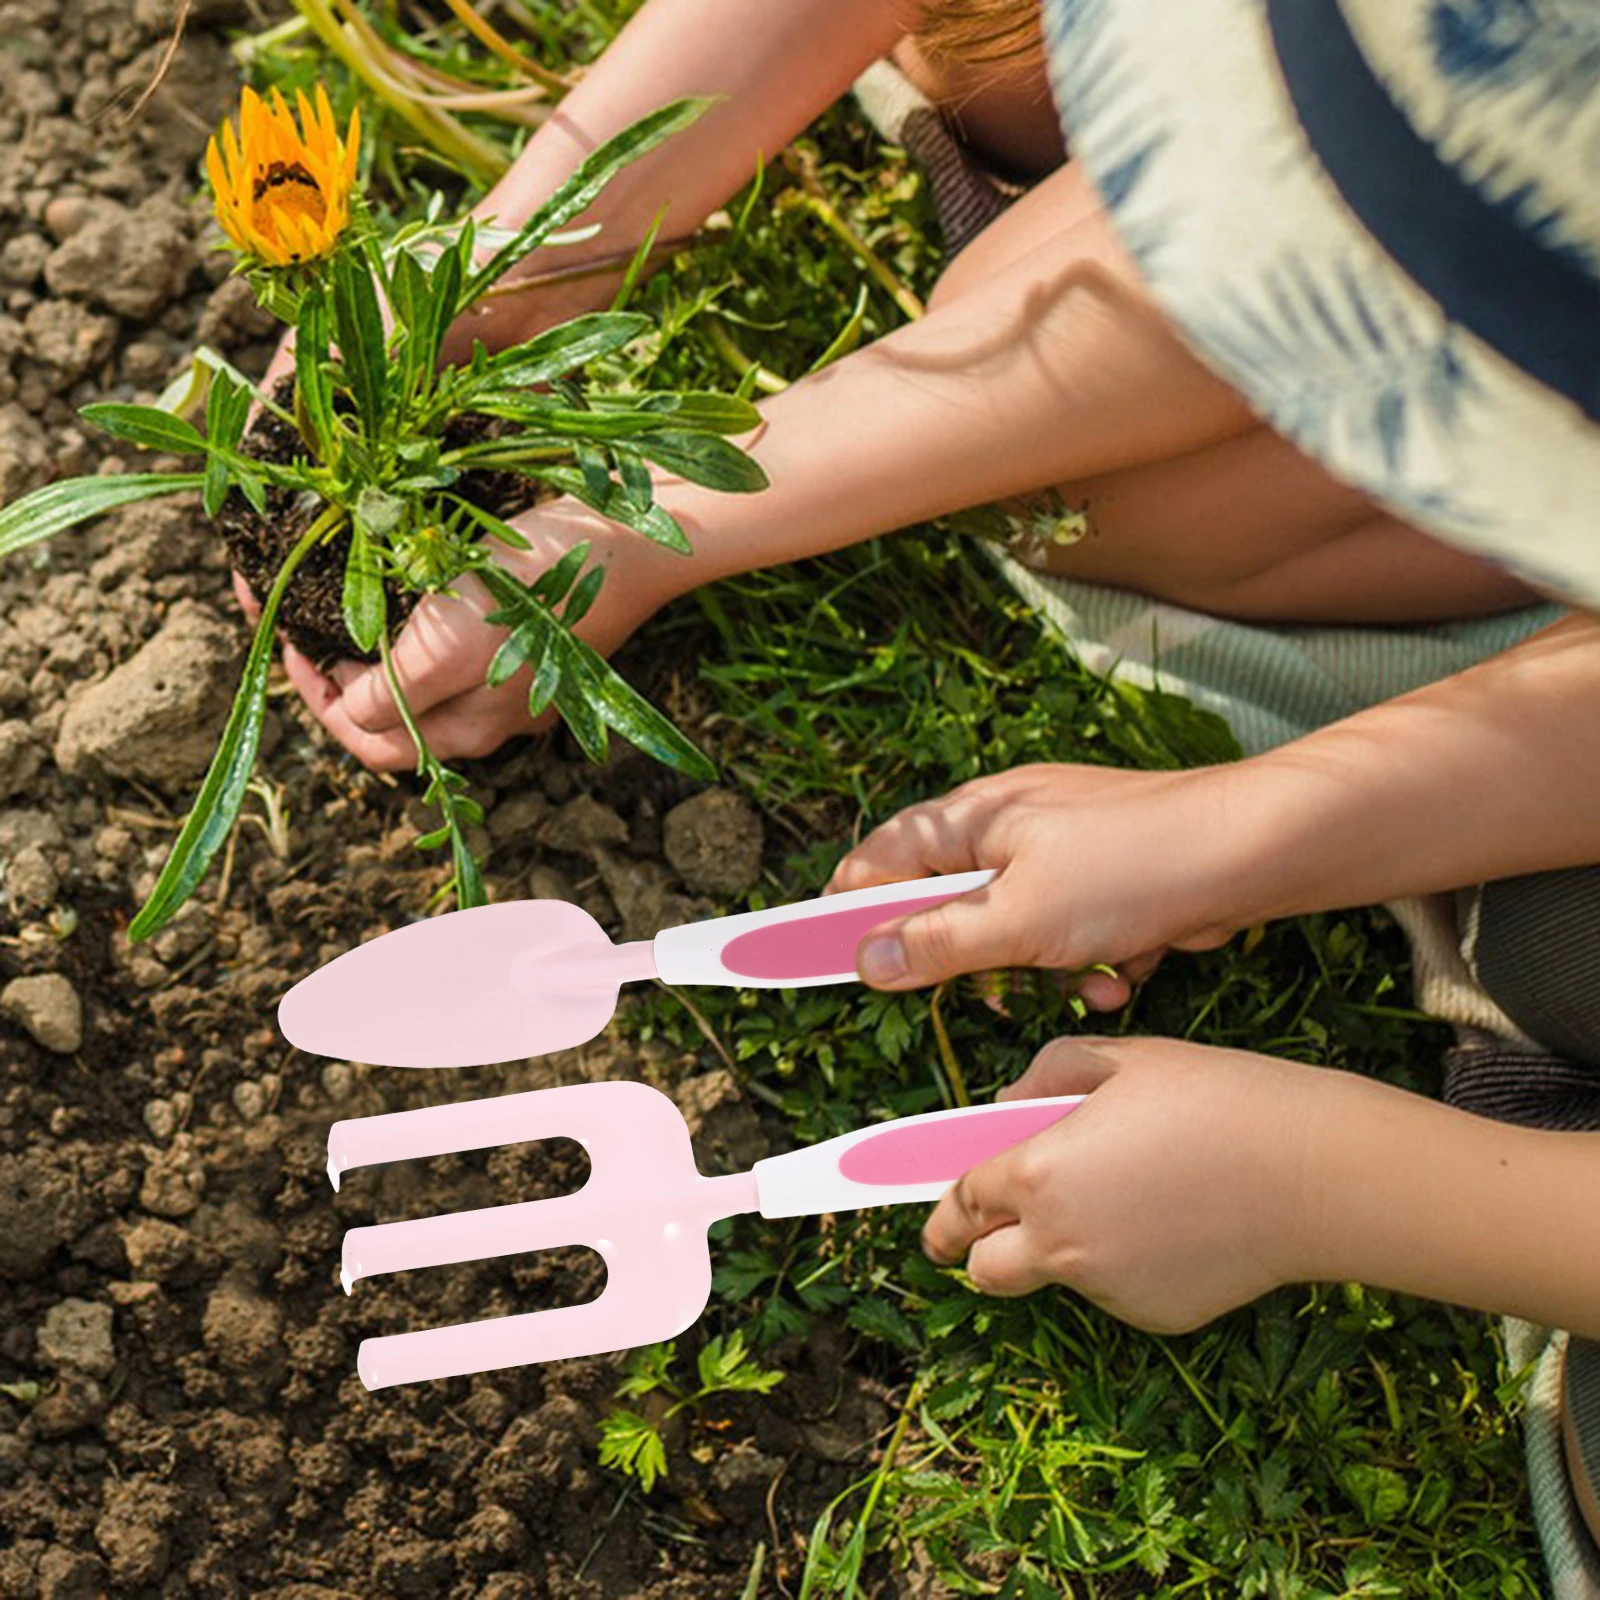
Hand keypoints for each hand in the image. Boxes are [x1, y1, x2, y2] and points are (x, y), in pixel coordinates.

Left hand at [254, 498, 691, 769]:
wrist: (637, 537)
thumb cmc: (541, 588)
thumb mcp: (451, 643)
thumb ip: (394, 690)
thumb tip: (350, 709)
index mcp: (466, 726)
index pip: (366, 737)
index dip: (313, 694)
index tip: (284, 635)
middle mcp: (491, 716)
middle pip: (392, 717)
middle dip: (338, 675)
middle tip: (304, 619)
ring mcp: (521, 681)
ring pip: (427, 683)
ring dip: (379, 649)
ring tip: (350, 599)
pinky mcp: (542, 641)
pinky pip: (464, 649)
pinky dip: (423, 626)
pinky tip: (417, 586)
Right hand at [828, 764, 1257, 1006]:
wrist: (1250, 852)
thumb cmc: (1131, 869)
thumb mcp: (1020, 919)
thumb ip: (936, 944)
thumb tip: (865, 961)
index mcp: (974, 817)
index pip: (881, 857)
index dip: (848, 906)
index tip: (819, 953)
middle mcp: (1010, 824)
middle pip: (949, 901)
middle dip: (972, 956)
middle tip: (987, 986)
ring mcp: (1061, 848)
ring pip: (1014, 928)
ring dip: (1040, 969)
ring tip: (1079, 982)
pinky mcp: (1106, 878)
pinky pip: (1068, 932)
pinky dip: (1088, 962)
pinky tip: (1120, 975)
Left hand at [923, 1036, 1321, 1332]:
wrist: (1311, 1171)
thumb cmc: (1213, 1098)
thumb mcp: (1117, 1059)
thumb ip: (1043, 1076)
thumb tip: (1007, 1107)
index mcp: (1036, 1174)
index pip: (959, 1203)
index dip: (939, 1212)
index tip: (932, 1222)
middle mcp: (1059, 1242)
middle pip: (985, 1270)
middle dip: (981, 1249)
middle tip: (1005, 1224)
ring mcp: (1107, 1287)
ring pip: (1057, 1276)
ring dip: (1065, 1247)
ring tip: (1132, 1192)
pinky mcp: (1156, 1315)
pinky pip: (1116, 1289)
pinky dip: (1123, 1263)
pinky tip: (1172, 1220)